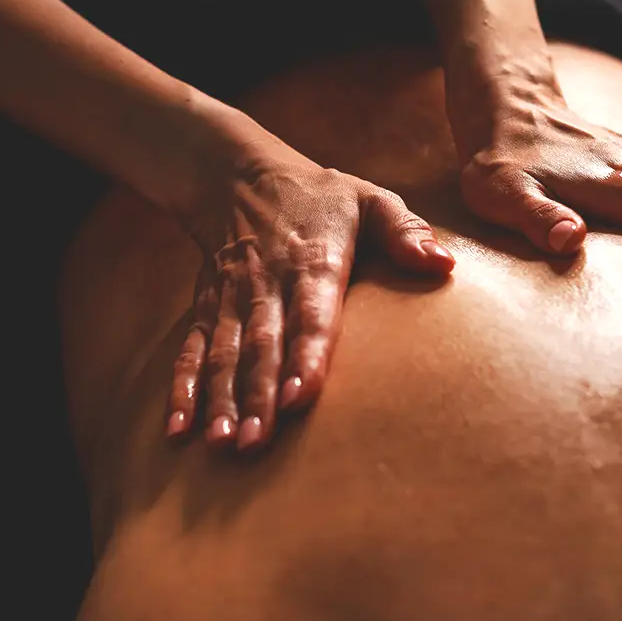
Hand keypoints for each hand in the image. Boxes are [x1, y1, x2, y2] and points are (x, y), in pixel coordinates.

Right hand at [165, 132, 454, 450]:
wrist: (240, 176)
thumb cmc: (321, 198)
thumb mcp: (371, 199)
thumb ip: (405, 232)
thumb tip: (443, 264)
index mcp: (314, 261)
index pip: (311, 313)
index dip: (306, 354)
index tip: (302, 395)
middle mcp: (268, 284)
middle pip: (261, 344)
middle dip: (258, 395)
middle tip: (258, 442)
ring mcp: (232, 299)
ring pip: (223, 354)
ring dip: (221, 401)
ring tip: (222, 444)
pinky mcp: (206, 309)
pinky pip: (192, 351)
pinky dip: (182, 390)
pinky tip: (178, 431)